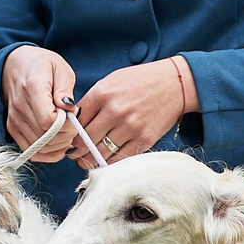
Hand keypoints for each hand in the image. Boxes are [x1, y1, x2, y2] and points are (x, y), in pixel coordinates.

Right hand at [3, 46, 79, 161]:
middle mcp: (19, 106)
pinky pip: (31, 151)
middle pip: (45, 137)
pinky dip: (48, 153)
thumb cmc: (42, 65)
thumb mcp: (60, 68)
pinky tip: (58, 143)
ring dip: (58, 146)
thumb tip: (69, 108)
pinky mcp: (12, 128)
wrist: (16, 66)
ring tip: (67, 133)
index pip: (48, 121)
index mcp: (32, 87)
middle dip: (66, 137)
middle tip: (74, 127)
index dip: (66, 125)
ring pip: (39, 147)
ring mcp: (14, 119)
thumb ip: (65, 89)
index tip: (74, 116)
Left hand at [72, 58, 193, 169]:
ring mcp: (130, 126)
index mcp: (102, 94)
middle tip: (75, 154)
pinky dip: (111, 162)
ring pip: (100, 153)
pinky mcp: (144, 139)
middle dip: (78, 150)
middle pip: (86, 140)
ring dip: (91, 159)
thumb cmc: (140, 81)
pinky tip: (106, 160)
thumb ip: (93, 100)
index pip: (76, 121)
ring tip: (87, 160)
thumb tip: (75, 123)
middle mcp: (114, 111)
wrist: (174, 83)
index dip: (70, 133)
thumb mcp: (111, 82)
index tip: (69, 139)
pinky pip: (120, 158)